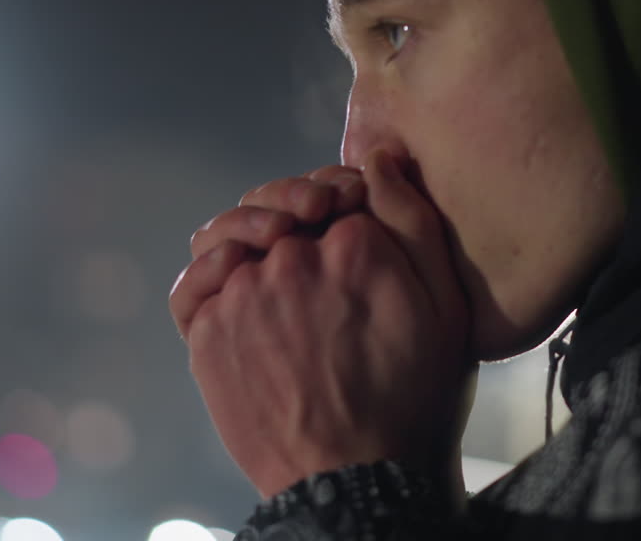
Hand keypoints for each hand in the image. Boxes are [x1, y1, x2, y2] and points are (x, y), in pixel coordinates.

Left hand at [169, 151, 474, 501]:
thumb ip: (413, 222)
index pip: (338, 190)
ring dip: (253, 234)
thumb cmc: (412, 397)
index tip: (354, 218)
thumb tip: (378, 158)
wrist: (356, 481)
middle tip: (316, 235)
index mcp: (354, 244)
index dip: (347, 200)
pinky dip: (209, 271)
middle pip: (285, 209)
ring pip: (235, 238)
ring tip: (275, 250)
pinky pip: (195, 283)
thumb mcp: (445, 307)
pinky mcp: (208, 333)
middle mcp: (291, 259)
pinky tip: (232, 276)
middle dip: (301, 211)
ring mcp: (243, 295)